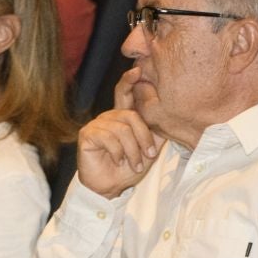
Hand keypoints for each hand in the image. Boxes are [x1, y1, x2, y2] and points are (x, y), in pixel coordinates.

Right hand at [75, 71, 160, 197]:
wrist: (110, 187)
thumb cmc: (127, 168)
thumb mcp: (148, 150)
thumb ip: (156, 133)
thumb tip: (170, 118)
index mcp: (123, 117)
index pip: (125, 93)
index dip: (129, 81)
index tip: (138, 70)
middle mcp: (109, 117)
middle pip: (131, 115)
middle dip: (144, 137)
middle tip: (149, 155)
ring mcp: (97, 124)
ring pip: (122, 130)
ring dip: (133, 151)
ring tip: (134, 164)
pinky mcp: (87, 135)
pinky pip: (109, 138)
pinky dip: (118, 152)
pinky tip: (118, 161)